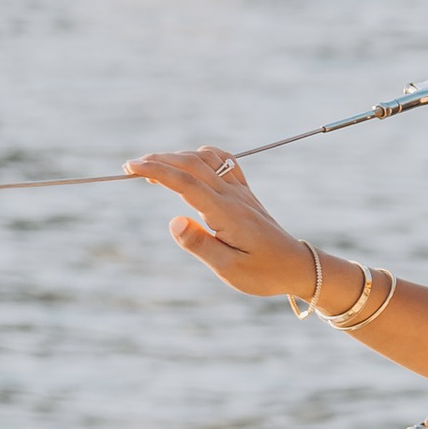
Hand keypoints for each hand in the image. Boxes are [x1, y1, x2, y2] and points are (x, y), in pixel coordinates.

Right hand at [124, 146, 312, 299]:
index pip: (186, 182)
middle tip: (131, 167)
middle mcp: (233, 195)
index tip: (131, 167)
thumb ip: (199, 245)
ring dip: (178, 157)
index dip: (157, 171)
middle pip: (192, 164)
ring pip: (207, 159)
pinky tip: (192, 162)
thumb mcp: (228, 269)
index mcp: (226, 213)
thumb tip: (172, 221)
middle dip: (159, 160)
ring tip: (153, 167)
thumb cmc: (263, 273)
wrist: (296, 266)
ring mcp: (241, 191)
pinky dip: (203, 156)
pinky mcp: (245, 193)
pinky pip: (225, 162)